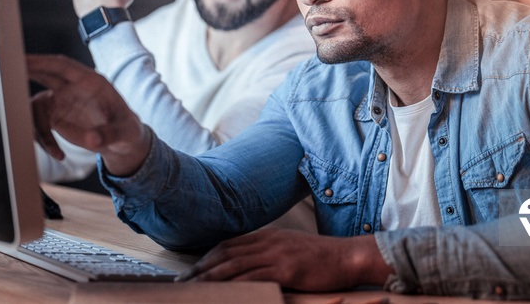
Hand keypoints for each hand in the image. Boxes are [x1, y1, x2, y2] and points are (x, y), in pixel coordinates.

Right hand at [27, 54, 150, 175]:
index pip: (64, 66)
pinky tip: (59, 155)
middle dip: (25, 72)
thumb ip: (110, 135)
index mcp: (92, 82)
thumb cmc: (127, 131)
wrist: (122, 142)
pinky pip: (38, 125)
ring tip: (54, 150)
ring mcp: (62, 101)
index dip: (43, 62)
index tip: (22, 60)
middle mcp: (74, 88)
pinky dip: (43, 140)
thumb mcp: (125, 133)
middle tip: (6, 74)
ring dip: (36, 127)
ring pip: (35, 105)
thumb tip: (92, 140)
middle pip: (44, 73)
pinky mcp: (55, 117)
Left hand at [176, 228, 393, 291]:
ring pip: (233, 265)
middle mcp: (268, 242)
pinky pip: (253, 278)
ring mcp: (276, 255)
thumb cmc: (321, 257)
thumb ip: (270, 252)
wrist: (347, 257)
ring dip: (209, 278)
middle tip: (182, 282)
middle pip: (225, 254)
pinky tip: (222, 293)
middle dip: (201, 268)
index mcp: (268, 235)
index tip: (192, 270)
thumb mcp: (291, 247)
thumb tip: (249, 265)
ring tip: (193, 289)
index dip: (207, 258)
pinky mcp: (286, 270)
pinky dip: (234, 286)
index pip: (229, 244)